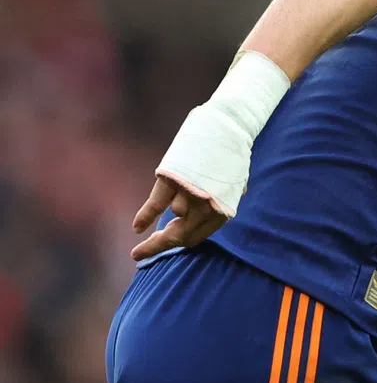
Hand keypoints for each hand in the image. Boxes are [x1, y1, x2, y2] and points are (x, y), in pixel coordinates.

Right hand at [129, 99, 258, 261]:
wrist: (226, 127)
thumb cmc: (232, 155)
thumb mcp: (235, 183)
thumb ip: (222, 201)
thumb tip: (210, 215)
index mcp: (224, 211)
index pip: (196, 238)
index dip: (178, 244)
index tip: (163, 247)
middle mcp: (208, 206)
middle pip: (180, 236)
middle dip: (158, 247)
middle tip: (138, 255)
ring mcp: (191, 193)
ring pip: (174, 214)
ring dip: (169, 215)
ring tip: (154, 220)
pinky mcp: (174, 179)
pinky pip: (156, 203)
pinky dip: (145, 216)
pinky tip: (136, 229)